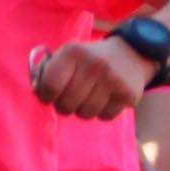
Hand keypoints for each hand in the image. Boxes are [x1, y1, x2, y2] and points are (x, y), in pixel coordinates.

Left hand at [31, 36, 148, 120]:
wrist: (132, 53)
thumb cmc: (89, 59)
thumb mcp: (69, 56)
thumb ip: (50, 73)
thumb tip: (38, 94)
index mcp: (73, 53)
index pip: (49, 86)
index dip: (46, 96)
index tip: (50, 95)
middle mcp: (94, 65)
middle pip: (66, 105)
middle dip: (64, 106)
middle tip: (71, 98)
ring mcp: (113, 79)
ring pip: (85, 114)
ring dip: (84, 110)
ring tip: (89, 96)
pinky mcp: (128, 94)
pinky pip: (105, 117)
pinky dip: (102, 112)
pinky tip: (106, 98)